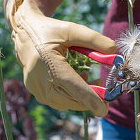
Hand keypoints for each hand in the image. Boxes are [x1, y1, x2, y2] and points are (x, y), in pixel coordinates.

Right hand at [4, 0, 115, 116]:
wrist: (24, 33)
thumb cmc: (50, 31)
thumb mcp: (73, 30)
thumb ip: (95, 40)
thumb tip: (114, 52)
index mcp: (49, 63)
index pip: (73, 87)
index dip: (90, 99)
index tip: (104, 109)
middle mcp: (40, 80)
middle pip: (71, 100)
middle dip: (91, 99)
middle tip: (104, 89)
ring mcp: (36, 89)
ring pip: (65, 103)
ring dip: (82, 98)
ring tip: (93, 82)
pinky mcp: (36, 92)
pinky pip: (58, 101)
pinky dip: (72, 96)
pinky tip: (78, 81)